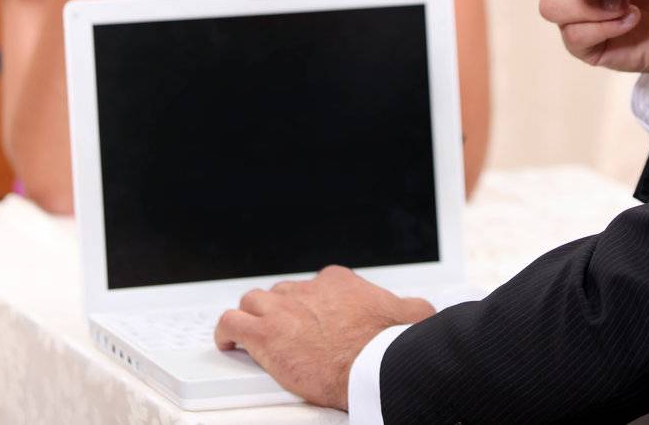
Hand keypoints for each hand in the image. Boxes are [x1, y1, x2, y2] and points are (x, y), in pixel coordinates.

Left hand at [212, 266, 434, 409]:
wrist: (371, 366)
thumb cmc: (387, 346)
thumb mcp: (410, 315)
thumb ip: (411, 307)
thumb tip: (423, 308)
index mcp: (338, 283)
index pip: (313, 286)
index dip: (308, 306)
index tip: (310, 323)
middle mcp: (307, 290)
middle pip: (281, 294)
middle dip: (280, 313)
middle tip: (284, 335)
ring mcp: (283, 310)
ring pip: (253, 302)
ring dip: (251, 318)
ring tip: (250, 335)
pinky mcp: (264, 334)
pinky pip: (231, 322)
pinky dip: (226, 331)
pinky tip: (228, 343)